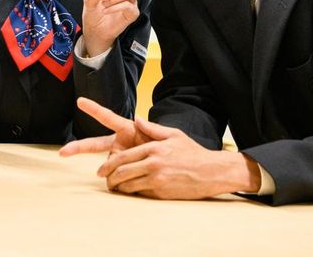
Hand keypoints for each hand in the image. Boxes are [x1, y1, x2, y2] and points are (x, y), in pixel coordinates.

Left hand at [60, 98, 260, 198]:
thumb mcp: (173, 134)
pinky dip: (133, 193)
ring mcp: (157, 179)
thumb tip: (135, 119)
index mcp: (153, 148)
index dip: (108, 165)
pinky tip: (132, 191)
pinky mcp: (162, 193)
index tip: (101, 170)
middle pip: (121, 172)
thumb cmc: (192, 151)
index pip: (123, 157)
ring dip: (119, 187)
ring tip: (115, 187)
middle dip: (109, 177)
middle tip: (104, 180)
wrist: (211, 172)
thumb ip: (152, 128)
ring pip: (128, 186)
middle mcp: (153, 164)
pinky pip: (141, 194)